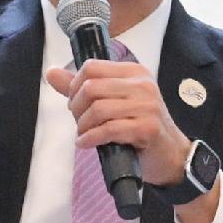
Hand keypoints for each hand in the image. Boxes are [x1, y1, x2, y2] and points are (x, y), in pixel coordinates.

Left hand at [46, 58, 194, 188]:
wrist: (170, 155)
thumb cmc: (140, 127)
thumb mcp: (114, 102)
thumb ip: (83, 86)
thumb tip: (51, 72)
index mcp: (134, 72)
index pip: (91, 67)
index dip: (75, 86)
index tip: (76, 104)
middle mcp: (142, 84)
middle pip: (91, 87)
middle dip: (76, 107)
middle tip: (79, 122)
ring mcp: (147, 106)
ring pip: (98, 109)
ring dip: (83, 125)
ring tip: (84, 134)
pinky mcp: (147, 128)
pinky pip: (109, 129)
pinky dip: (91, 138)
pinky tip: (86, 143)